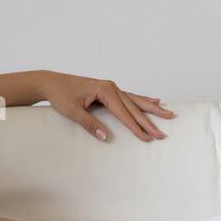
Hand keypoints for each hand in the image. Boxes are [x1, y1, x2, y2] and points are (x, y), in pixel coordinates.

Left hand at [40, 72, 175, 141]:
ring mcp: (112, 88)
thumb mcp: (72, 111)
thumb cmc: (60, 95)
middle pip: (135, 107)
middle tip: (163, 134)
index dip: (136, 127)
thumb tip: (104, 137)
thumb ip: (89, 124)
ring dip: (152, 109)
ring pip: (136, 101)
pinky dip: (143, 100)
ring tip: (169, 113)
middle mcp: (112, 87)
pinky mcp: (109, 90)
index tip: (147, 138)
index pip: (124, 113)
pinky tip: (154, 100)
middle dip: (150, 121)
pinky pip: (130, 97)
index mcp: (105, 90)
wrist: (51, 82)